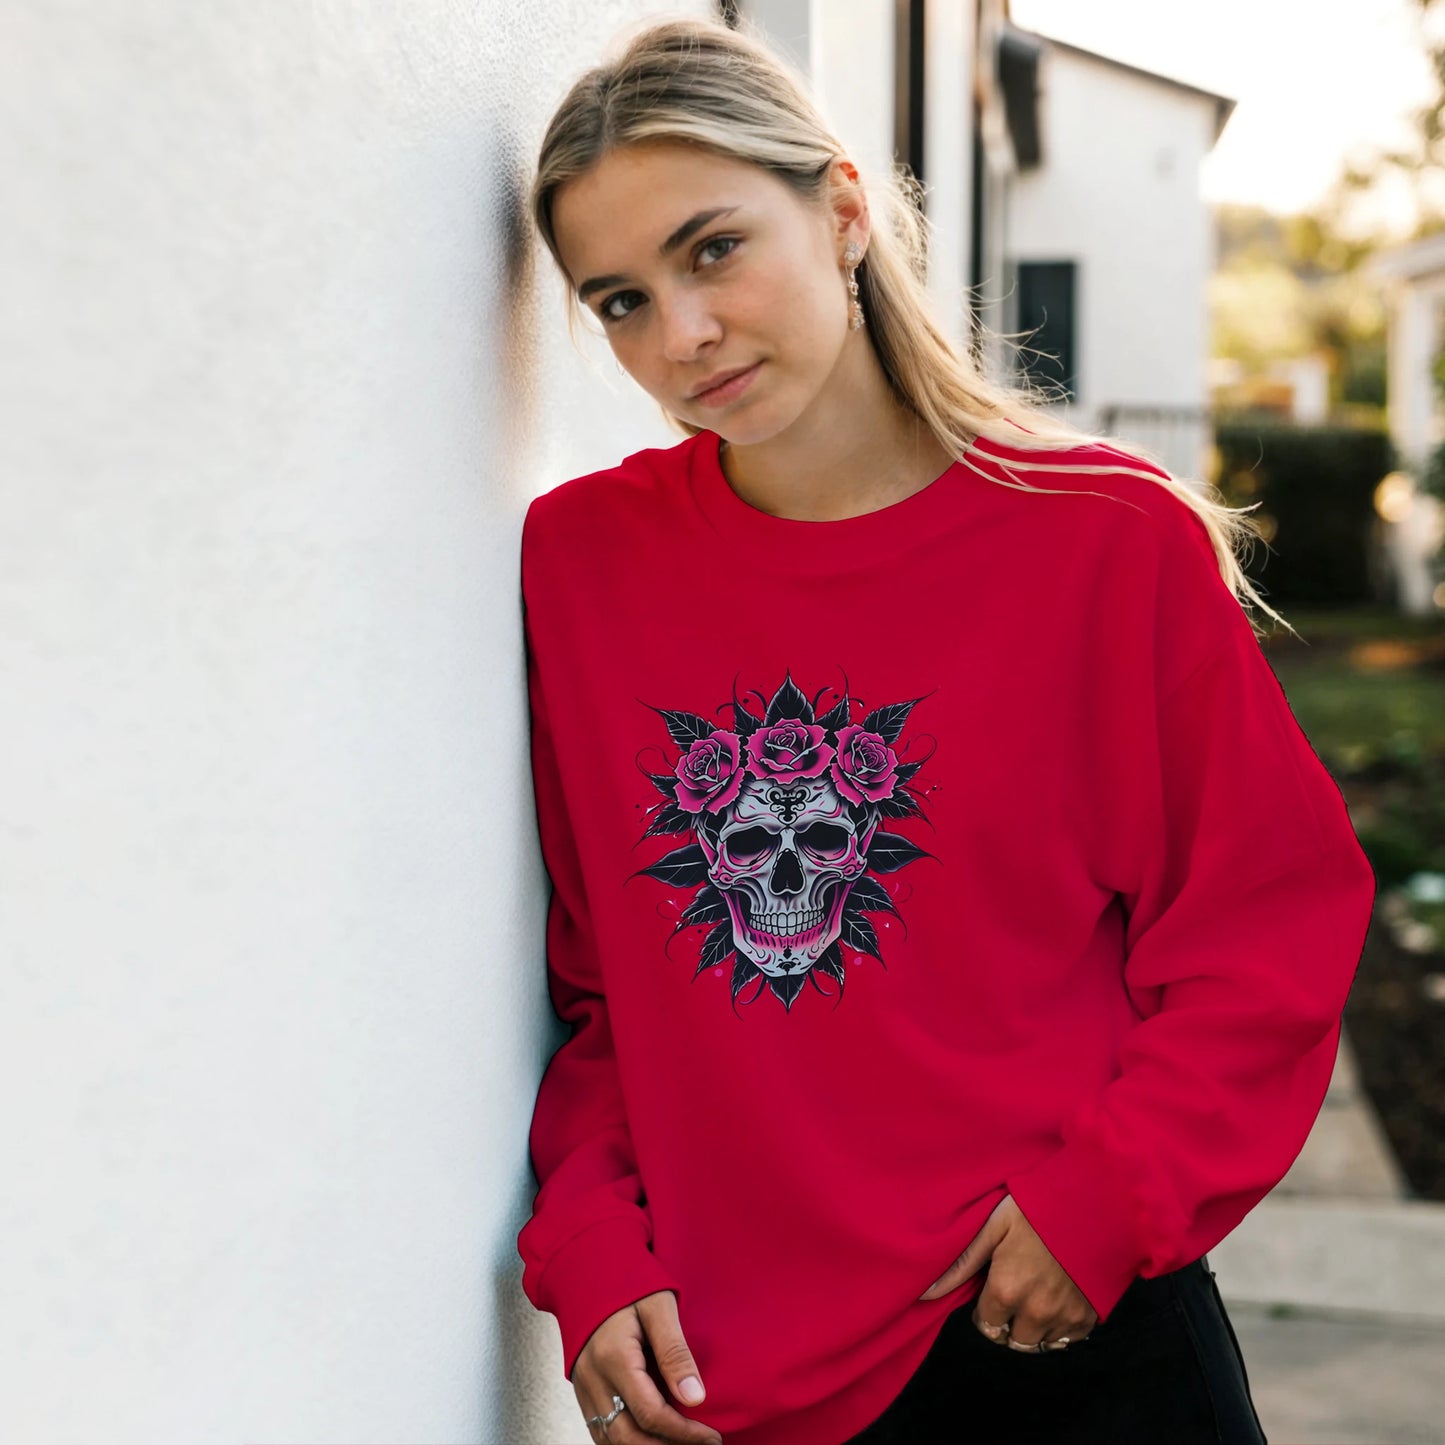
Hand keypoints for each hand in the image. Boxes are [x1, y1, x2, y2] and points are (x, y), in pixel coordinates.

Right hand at [572, 1288, 723, 1444]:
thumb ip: (675, 1352)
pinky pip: (602, 1431)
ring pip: (613, 1440)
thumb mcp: (658, 1307)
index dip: (684, 1433)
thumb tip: (695, 1398)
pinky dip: (627, 1441)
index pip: (650, 1414)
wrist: (587, 1270)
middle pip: (629, 1438)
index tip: (712, 1437)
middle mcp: (593, 1380)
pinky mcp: (583, 1391)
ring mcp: (584, 1388)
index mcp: (614, 1357)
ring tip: (682, 1442)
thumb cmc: (628, 1283)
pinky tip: (654, 1437)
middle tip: (703, 1444)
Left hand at [916, 1194, 1096, 1349]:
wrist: (1094, 1203)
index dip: (986, 1308)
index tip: (993, 1289)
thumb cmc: (1038, 1207)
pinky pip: (1066, 1339)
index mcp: (1006, 1291)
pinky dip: (1059, 1327)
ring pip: (1038, 1343)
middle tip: (1013, 1292)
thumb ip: (961, 1264)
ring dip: (1032, 1327)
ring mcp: (1064, 1318)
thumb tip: (925, 1293)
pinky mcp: (1089, 1318)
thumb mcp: (993, 1226)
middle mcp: (1035, 1313)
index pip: (985, 1325)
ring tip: (1034, 1295)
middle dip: (1007, 1322)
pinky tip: (1057, 1298)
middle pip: (1011, 1340)